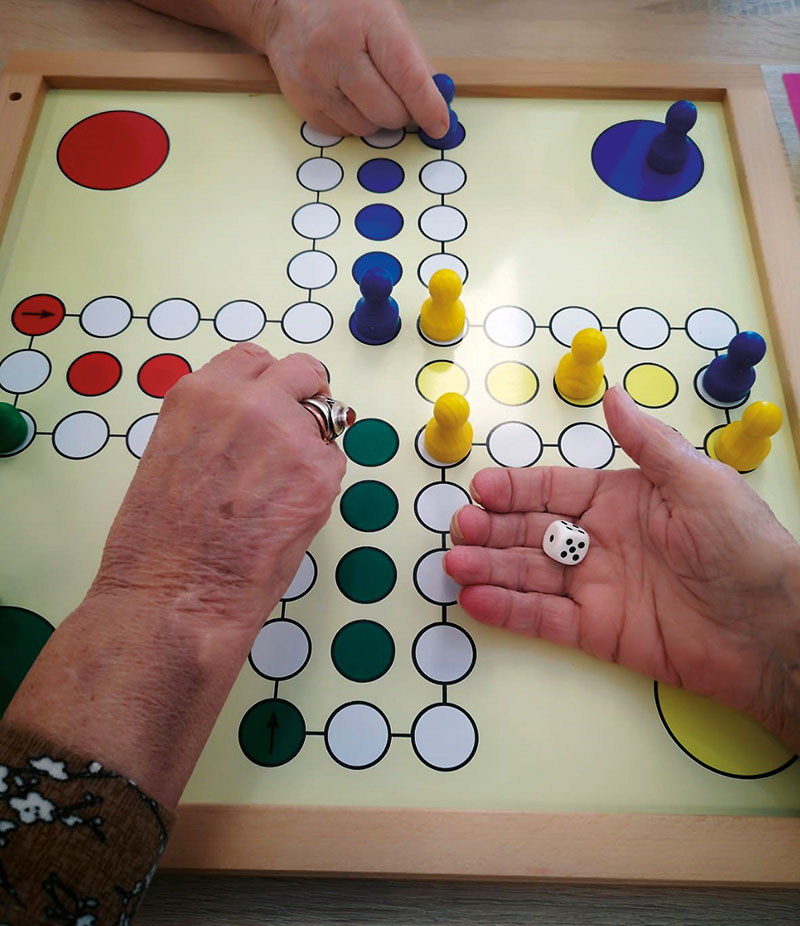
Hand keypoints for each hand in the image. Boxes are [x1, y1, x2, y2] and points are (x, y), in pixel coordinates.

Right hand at [8, 343, 346, 803]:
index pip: (255, 360)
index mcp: (202, 393)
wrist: (176, 595)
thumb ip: (216, 425)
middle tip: (294, 435)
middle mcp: (250, 401)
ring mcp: (290, 435)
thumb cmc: (159, 540)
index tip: (271, 401)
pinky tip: (287, 514)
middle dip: (304, 398)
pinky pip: (333, 465)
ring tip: (281, 490)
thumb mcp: (173, 452)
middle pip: (302, 372)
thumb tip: (256, 424)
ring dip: (312, 444)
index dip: (267, 383)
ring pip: (325, 420)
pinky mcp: (320, 474)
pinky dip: (320, 484)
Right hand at [252, 0, 449, 136]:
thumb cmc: (341, 9)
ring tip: (367, 90)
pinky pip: (341, 132)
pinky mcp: (301, 101)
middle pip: (387, 111)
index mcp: (367, 21)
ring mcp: (315, 80)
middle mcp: (336, 51)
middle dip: (402, 113)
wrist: (284, 9)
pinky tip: (347, 96)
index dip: (428, 107)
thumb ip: (412, 59)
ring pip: (365, 127)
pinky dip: (352, 122)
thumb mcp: (385, 15)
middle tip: (400, 99)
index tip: (440, 125)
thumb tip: (436, 102)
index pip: (407, 77)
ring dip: (376, 119)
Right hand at [445, 385, 799, 751]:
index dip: (516, 489)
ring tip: (454, 564)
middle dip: (492, 528)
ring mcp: (595, 587)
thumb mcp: (697, 482)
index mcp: (621, 501)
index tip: (481, 488)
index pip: (554, 490)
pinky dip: (509, 610)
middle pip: (531, 531)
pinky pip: (543, 618)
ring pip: (529, 573)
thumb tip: (612, 393)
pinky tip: (476, 599)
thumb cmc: (743, 547)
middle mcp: (601, 541)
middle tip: (460, 528)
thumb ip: (646, 442)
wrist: (771, 629)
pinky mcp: (596, 631)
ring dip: (490, 567)